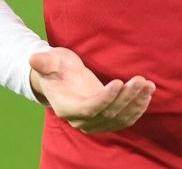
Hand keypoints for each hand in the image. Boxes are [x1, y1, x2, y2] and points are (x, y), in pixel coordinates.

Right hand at [28, 48, 155, 133]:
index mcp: (66, 108)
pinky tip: (148, 92)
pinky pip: (126, 119)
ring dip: (136, 103)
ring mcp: (95, 122)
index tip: (119, 82)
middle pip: (108, 114)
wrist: (61, 77)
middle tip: (140, 79)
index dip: (105, 99)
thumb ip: (44, 62)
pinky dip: (139, 107)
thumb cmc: (55, 67)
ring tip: (147, 84)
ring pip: (120, 118)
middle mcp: (81, 121)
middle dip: (126, 98)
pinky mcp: (107, 119)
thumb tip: (33, 59)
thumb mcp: (50, 60)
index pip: (88, 109)